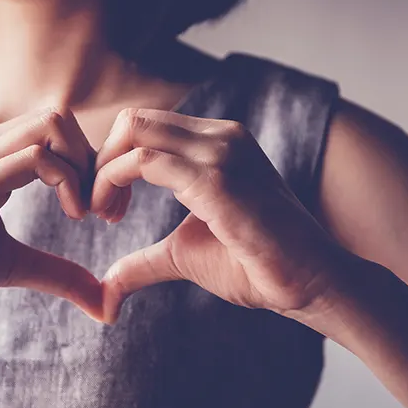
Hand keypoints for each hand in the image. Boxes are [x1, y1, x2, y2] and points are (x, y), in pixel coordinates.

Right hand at [0, 109, 103, 320]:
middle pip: (58, 118)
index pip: (53, 130)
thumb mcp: (11, 265)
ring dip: (86, 166)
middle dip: (95, 160)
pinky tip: (72, 215)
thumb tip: (103, 301)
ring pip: (51, 125)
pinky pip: (35, 157)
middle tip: (103, 210)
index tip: (103, 209)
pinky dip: (68, 180)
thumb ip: (56, 272)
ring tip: (87, 212)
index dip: (89, 164)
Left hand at [92, 109, 347, 322]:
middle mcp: (220, 136)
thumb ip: (144, 261)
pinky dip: (113, 181)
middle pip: (134, 120)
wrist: (311, 283)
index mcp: (217, 143)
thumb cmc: (256, 265)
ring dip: (103, 172)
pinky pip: (145, 161)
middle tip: (96, 208)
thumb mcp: (185, 254)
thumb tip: (107, 287)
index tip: (106, 207)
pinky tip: (113, 216)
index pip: (146, 127)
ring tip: (103, 214)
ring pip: (135, 131)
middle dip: (101, 160)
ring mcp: (221, 152)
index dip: (113, 161)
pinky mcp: (217, 178)